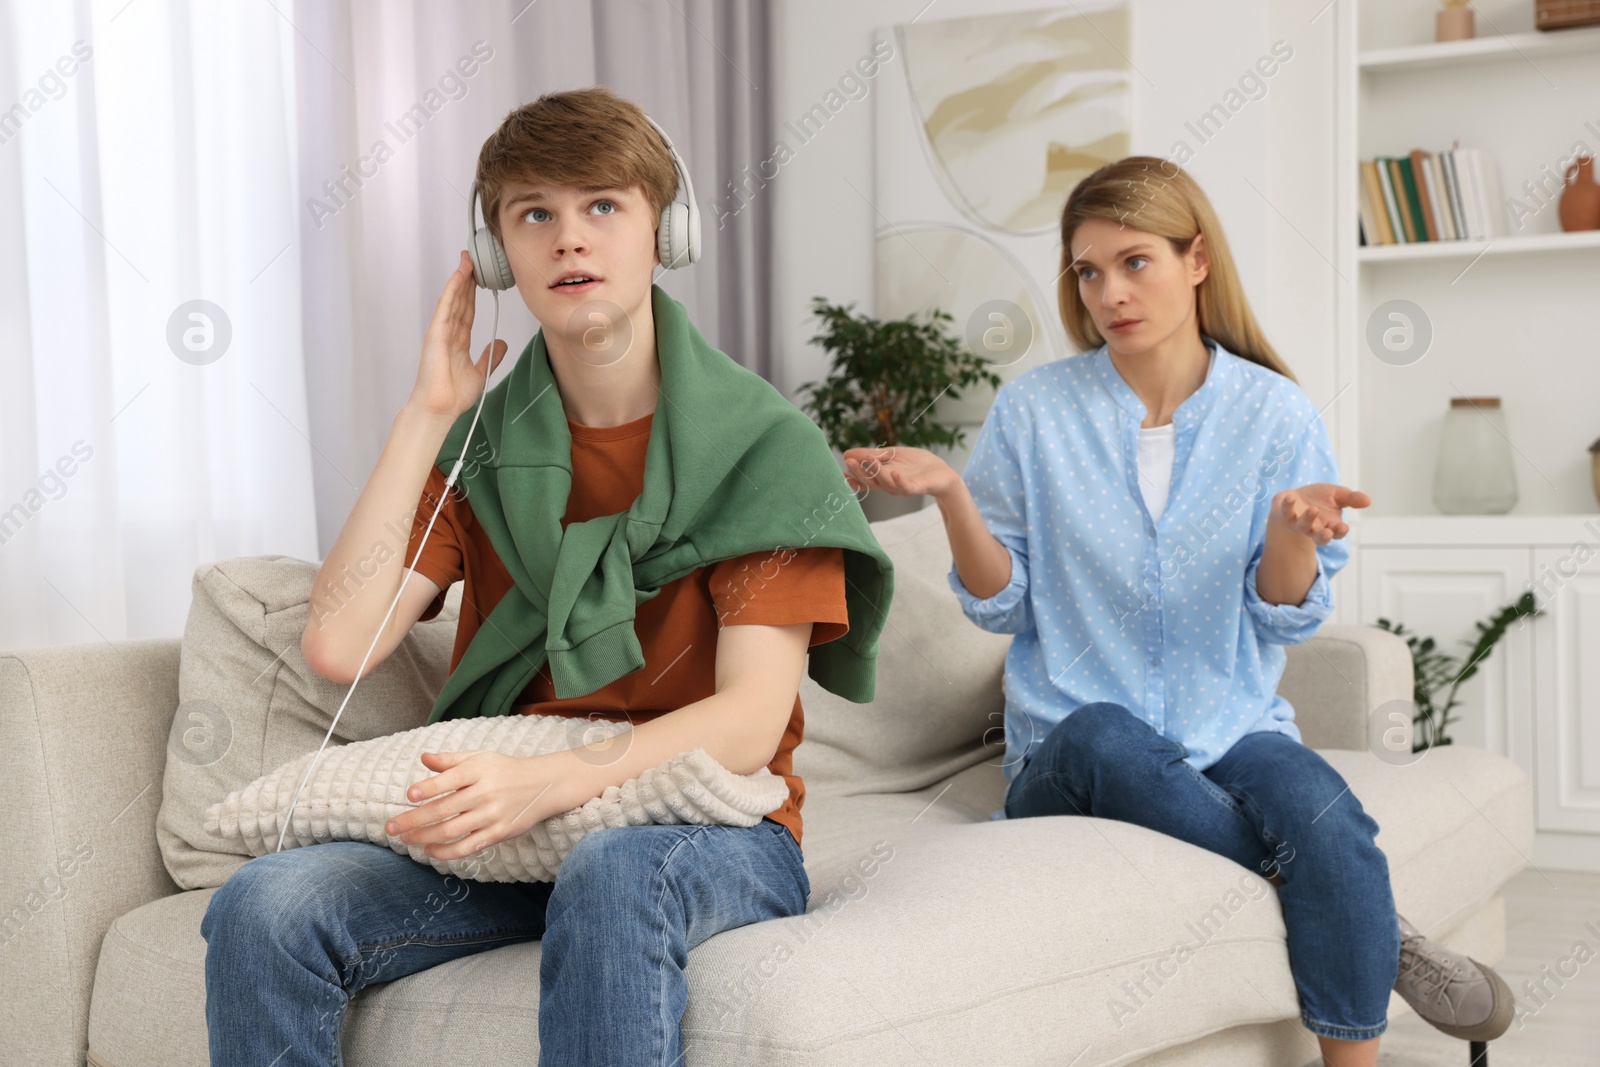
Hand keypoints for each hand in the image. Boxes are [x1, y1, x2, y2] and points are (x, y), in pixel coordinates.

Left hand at [383, 749, 568, 861]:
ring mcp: (492, 815)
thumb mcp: (480, 758)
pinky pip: (467, 847)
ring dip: (423, 837)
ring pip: (451, 831)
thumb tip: (423, 758)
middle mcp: (484, 793)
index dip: (428, 788)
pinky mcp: (498, 833)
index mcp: (478, 770)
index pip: (449, 780)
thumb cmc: (505, 770)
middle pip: (443, 810)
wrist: (543, 785)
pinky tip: (429, 850)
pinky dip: (445, 852)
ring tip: (405, 839)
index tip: (409, 796)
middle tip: (391, 827)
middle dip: (413, 820)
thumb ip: (450, 760)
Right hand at [410, 250, 508, 418]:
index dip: (472, 293)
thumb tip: (500, 343)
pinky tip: (459, 276)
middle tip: (473, 259)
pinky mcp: (435, 333)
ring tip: (467, 260)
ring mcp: (441, 331)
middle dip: (467, 279)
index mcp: (458, 341)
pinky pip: (445, 307)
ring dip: (460, 279)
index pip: (467, 310)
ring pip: (452, 299)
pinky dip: (451, 290)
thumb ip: (490, 355)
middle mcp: (448, 333)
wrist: (440, 408)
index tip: (479, 277)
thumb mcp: (480, 372)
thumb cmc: (453, 395)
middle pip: (460, 300)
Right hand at [840, 445, 959, 498]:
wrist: (942, 473)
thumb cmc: (917, 465)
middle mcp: (889, 486)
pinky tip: (893, 472)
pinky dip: (899, 481)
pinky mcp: (917, 488)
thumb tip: (846, 453)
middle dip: (859, 472)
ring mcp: (902, 488)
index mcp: (882, 478)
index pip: (863, 480)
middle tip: (849, 461)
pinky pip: (906, 487)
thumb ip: (872, 455)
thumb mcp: (892, 455)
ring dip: (876, 472)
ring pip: (885, 483)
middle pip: (871, 481)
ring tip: (869, 459)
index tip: (841, 471)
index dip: (852, 477)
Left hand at [1270, 483, 1370, 544]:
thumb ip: (1351, 499)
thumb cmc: (1318, 498)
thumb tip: (1368, 501)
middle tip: (1327, 532)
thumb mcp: (1337, 495)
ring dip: (1308, 519)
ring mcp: (1298, 523)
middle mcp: (1314, 528)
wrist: (1294, 498)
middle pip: (1320, 537)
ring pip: (1303, 526)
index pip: (1337, 533)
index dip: (1340, 532)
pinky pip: (1285, 512)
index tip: (1343, 527)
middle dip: (1324, 536)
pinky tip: (1291, 498)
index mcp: (1330, 525)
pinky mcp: (1285, 514)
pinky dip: (1288, 506)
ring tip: (1313, 509)